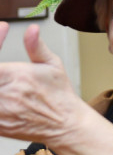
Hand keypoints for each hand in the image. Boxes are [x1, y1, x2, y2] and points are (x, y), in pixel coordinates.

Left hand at [0, 23, 84, 144]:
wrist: (64, 124)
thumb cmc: (58, 95)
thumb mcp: (51, 65)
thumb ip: (36, 46)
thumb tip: (32, 30)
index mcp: (13, 76)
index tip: (2, 33)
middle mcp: (2, 95)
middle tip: (2, 71)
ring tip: (3, 81)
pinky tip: (3, 92)